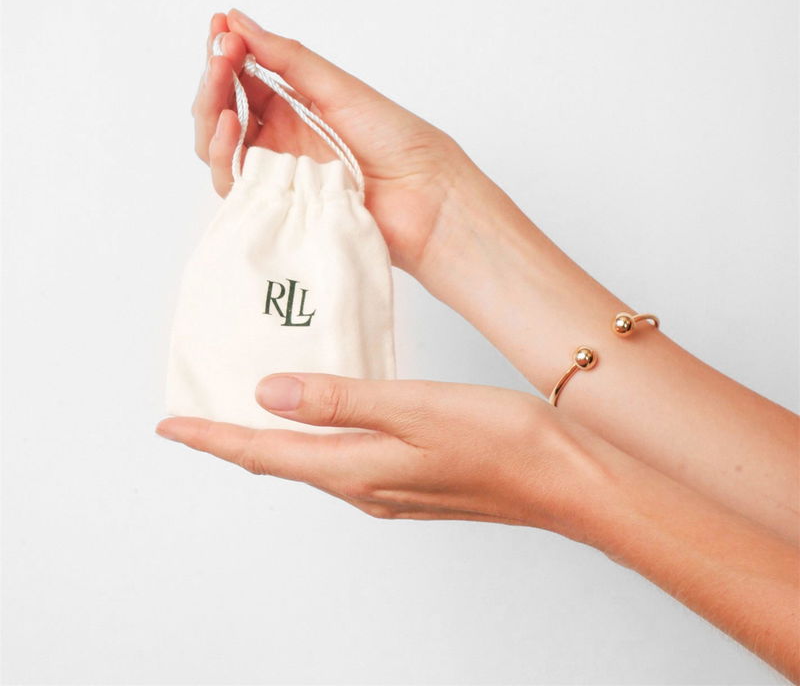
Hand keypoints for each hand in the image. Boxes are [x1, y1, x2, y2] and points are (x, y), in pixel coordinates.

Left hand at [156, 373, 601, 539]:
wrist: (564, 478)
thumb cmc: (499, 441)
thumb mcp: (412, 409)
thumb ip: (339, 400)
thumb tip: (270, 392)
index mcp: (357, 469)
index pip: (263, 454)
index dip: (213, 437)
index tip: (172, 425)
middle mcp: (364, 486)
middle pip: (279, 463)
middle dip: (234, 439)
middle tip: (202, 414)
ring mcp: (389, 487)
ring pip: (311, 461)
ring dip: (274, 438)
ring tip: (251, 410)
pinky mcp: (412, 478)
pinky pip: (343, 458)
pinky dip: (315, 437)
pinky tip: (322, 415)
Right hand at [191, 9, 479, 273]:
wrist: (427, 195)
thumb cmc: (397, 141)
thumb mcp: (339, 88)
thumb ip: (287, 59)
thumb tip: (239, 20)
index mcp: (295, 109)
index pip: (242, 80)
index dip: (227, 53)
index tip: (220, 27)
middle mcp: (281, 142)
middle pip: (224, 113)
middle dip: (214, 80)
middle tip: (219, 53)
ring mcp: (278, 174)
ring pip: (220, 148)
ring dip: (212, 111)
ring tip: (219, 79)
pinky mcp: (279, 207)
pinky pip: (234, 184)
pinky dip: (224, 152)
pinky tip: (231, 123)